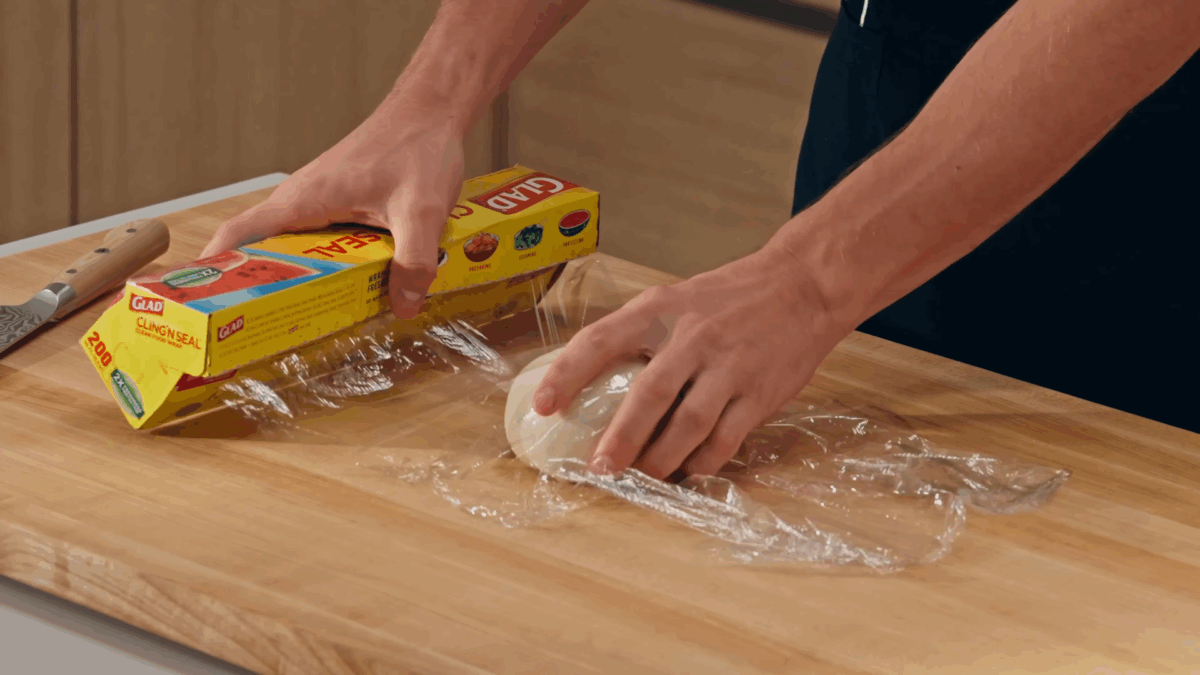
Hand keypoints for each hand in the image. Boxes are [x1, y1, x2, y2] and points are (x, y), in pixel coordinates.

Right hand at [200, 96, 466, 317]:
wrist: (430, 111)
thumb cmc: (417, 147)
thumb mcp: (421, 213)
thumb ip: (413, 262)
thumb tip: (404, 307)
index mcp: (304, 199)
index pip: (239, 233)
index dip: (215, 267)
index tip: (204, 301)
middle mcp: (302, 199)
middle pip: (261, 246)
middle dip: (254, 285)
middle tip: (255, 330)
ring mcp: (320, 199)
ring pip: (293, 244)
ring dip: (290, 276)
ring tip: (293, 319)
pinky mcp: (340, 201)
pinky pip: (318, 238)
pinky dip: (322, 264)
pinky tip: (344, 289)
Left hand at [532, 246, 856, 478]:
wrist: (804, 285)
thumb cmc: (729, 297)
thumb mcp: (677, 299)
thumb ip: (640, 334)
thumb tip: (588, 382)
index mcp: (661, 309)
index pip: (600, 340)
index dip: (566, 375)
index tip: (542, 406)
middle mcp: (693, 337)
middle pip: (648, 395)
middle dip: (620, 438)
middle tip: (599, 468)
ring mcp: (729, 367)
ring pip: (688, 425)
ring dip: (661, 459)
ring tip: (643, 477)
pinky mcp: (759, 393)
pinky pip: (725, 439)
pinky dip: (702, 462)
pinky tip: (688, 472)